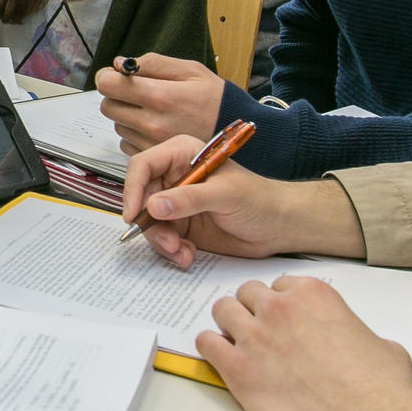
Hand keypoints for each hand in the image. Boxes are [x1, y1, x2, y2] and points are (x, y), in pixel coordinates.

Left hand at [95, 53, 225, 153]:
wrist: (240, 137)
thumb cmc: (217, 100)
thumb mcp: (191, 70)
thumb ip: (152, 63)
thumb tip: (120, 63)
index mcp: (161, 96)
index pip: (108, 85)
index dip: (109, 77)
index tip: (117, 76)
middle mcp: (152, 123)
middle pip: (107, 106)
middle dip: (117, 96)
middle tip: (137, 93)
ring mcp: (151, 143)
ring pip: (117, 124)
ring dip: (127, 115)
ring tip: (153, 111)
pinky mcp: (153, 156)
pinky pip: (126, 143)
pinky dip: (135, 133)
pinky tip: (155, 127)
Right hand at [121, 135, 364, 267]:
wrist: (279, 227)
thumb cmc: (260, 200)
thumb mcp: (225, 195)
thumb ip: (189, 199)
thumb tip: (154, 206)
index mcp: (181, 154)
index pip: (143, 165)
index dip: (132, 189)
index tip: (134, 215)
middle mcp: (173, 177)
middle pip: (141, 198)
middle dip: (150, 224)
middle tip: (169, 242)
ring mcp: (175, 202)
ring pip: (148, 222)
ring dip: (161, 241)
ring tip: (181, 252)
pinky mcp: (180, 225)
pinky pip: (161, 239)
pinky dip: (170, 251)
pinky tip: (188, 255)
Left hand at [201, 275, 411, 410]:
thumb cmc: (381, 392)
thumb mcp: (381, 345)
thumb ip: (355, 333)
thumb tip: (356, 345)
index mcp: (313, 295)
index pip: (281, 286)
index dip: (280, 305)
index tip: (282, 320)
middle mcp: (279, 309)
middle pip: (248, 295)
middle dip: (252, 312)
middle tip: (259, 334)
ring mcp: (255, 336)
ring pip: (222, 311)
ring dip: (228, 326)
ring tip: (238, 346)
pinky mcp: (237, 368)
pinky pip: (206, 344)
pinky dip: (211, 350)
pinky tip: (223, 361)